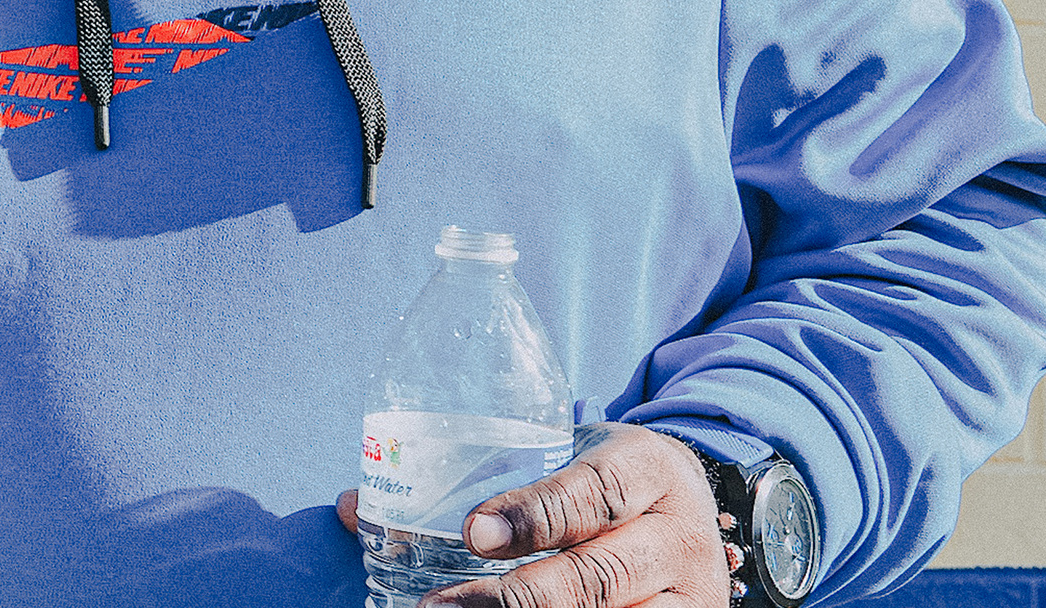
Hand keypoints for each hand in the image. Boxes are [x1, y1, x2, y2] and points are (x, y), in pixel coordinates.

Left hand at [339, 424, 737, 605]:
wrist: (690, 503)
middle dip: (517, 598)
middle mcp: (679, 534)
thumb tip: (353, 509)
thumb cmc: (598, 478)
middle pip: (600, 575)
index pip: (595, 492)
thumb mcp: (558, 453)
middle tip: (440, 607)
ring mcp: (692, 593)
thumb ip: (471, 477)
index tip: (471, 533)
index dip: (535, 515)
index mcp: (647, 469)